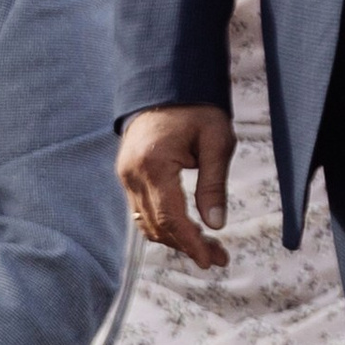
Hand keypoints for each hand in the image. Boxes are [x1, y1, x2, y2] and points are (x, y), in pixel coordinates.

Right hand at [119, 104, 232, 271]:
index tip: (210, 260)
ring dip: (175, 239)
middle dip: (188, 245)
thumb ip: (215, 184)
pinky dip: (163, 224)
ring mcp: (126, 175)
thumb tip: (215, 225)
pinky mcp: (127, 175)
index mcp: (154, 163)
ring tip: (208, 246)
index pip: (171, 217)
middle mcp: (133, 173)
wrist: (167, 83)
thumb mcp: (217, 141)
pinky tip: (187, 229)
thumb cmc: (197, 109)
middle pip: (158, 225)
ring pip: (147, 222)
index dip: (191, 243)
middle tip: (219, 256)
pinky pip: (142, 210)